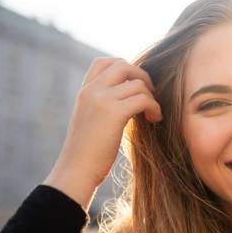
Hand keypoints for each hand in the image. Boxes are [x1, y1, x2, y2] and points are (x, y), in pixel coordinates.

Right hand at [44, 57, 161, 208]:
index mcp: (84, 91)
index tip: (135, 86)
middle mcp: (91, 90)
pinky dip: (154, 108)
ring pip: (138, 83)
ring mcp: (101, 99)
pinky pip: (144, 99)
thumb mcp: (92, 120)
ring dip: (152, 97)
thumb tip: (129, 97)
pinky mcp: (114, 113)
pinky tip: (154, 119)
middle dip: (143, 77)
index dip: (126, 68)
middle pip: (124, 65)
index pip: (105, 61)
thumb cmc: (87, 152)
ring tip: (153, 114)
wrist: (76, 171)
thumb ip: (104, 104)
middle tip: (151, 95)